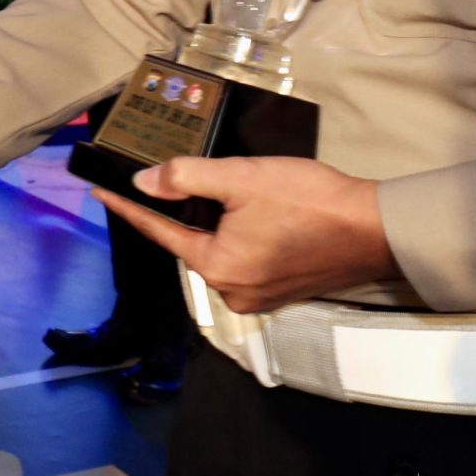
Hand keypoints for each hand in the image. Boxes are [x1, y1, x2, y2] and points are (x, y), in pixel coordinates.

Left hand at [94, 156, 398, 314]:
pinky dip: (238, 238)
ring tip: (225, 193)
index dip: (130, 209)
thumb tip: (144, 183)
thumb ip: (187, 178)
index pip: (161, 234)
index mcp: (218, 266)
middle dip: (182, 214)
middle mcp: (233, 291)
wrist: (374, 229)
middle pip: (192, 244)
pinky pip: (244, 262)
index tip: (101, 192)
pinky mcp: (281, 292)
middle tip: (175, 180)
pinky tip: (251, 215)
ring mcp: (259, 297)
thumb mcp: (242, 178)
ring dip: (215, 225)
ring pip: (219, 252)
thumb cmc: (309, 201)